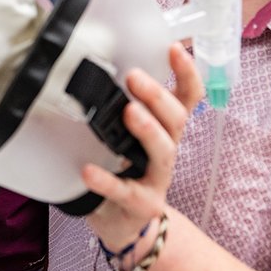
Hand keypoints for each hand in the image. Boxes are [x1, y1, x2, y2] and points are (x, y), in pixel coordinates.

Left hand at [83, 43, 204, 249]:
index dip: (186, 73)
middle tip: (134, 77)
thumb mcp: (121, 133)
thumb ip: (112, 104)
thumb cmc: (122, 168)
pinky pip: (125, 191)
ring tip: (128, 112)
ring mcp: (157, 179)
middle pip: (176, 120)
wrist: (122, 222)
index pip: (187, 97)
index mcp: (165, 129)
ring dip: (148, 129)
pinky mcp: (141, 204)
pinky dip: (106, 180)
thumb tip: (83, 65)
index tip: (173, 47)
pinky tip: (88, 171)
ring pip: (163, 152)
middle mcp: (167, 150)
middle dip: (158, 96)